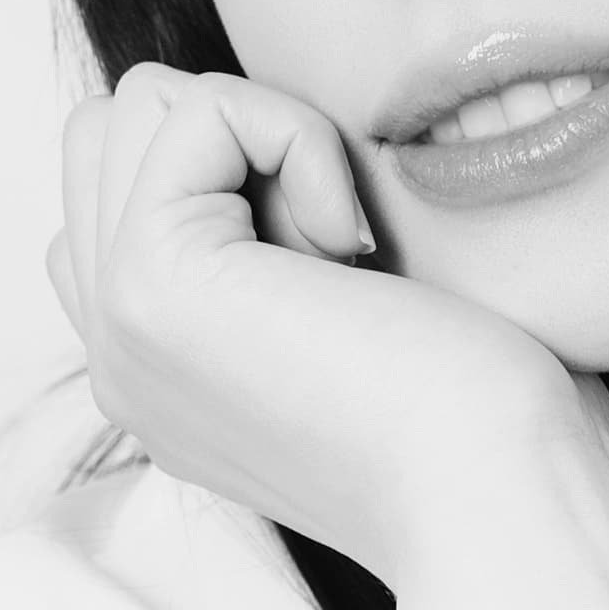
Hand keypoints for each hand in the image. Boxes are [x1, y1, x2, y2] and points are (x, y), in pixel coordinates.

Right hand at [49, 66, 588, 588]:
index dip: (238, 171)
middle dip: (235, 135)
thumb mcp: (355, 321)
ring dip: (265, 131)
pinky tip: (353, 245)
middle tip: (339, 244)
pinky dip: (297, 135)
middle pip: (111, 135)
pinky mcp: (152, 283)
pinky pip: (199, 110)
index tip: (347, 261)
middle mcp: (121, 357)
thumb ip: (281, 251)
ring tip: (343, 247)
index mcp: (162, 374)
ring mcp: (121, 326)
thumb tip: (283, 162)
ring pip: (139, 108)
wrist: (497, 501)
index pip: (119, 196)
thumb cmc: (486, 422)